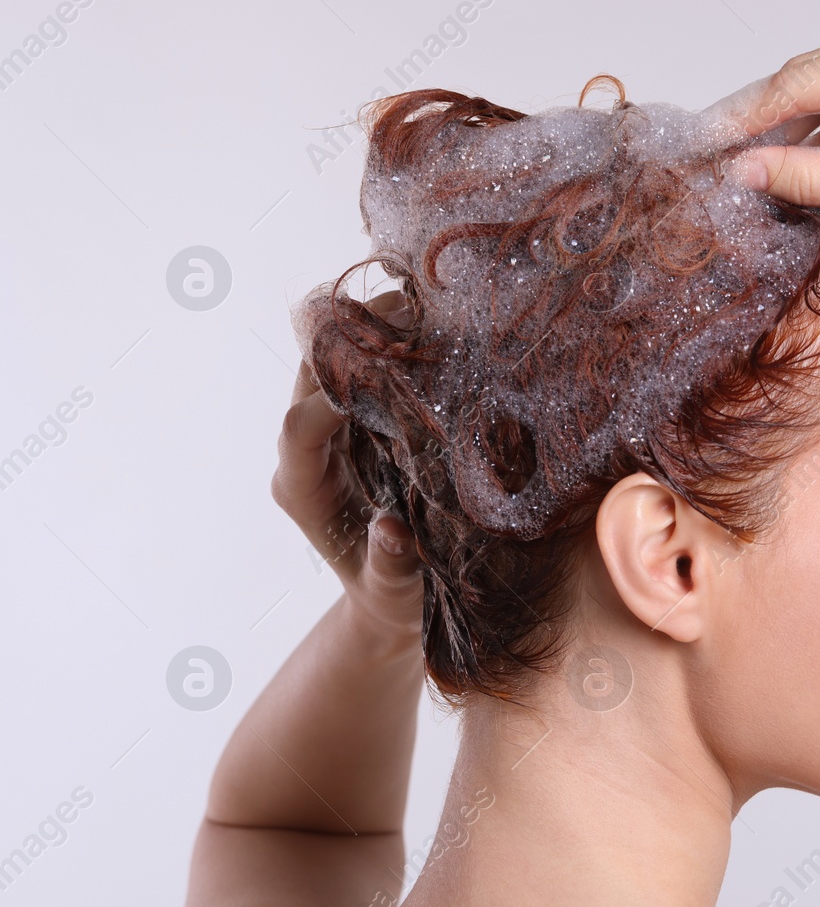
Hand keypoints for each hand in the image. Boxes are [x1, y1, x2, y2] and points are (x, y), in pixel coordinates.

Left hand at [271, 330, 422, 655]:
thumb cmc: (393, 600)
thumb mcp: (393, 595)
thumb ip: (389, 569)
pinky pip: (362, 368)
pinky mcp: (358, 419)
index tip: (382, 372)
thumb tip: (391, 533)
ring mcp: (331, 429)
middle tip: (408, 312)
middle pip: (307, 378)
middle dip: (350, 343)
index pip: (298, 429)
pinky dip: (391, 342)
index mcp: (300, 488)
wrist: (394, 597)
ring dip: (371, 333)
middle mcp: (306, 450)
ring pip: (330, 361)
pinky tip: (434, 323)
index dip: (329, 397)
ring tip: (426, 306)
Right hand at [718, 9, 819, 259]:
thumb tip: (748, 172)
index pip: (797, 82)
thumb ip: (814, 177)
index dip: (745, 117)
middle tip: (722, 157)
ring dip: (801, 123)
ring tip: (760, 167)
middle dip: (766, 117)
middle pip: (812, 73)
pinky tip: (812, 159)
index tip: (706, 145)